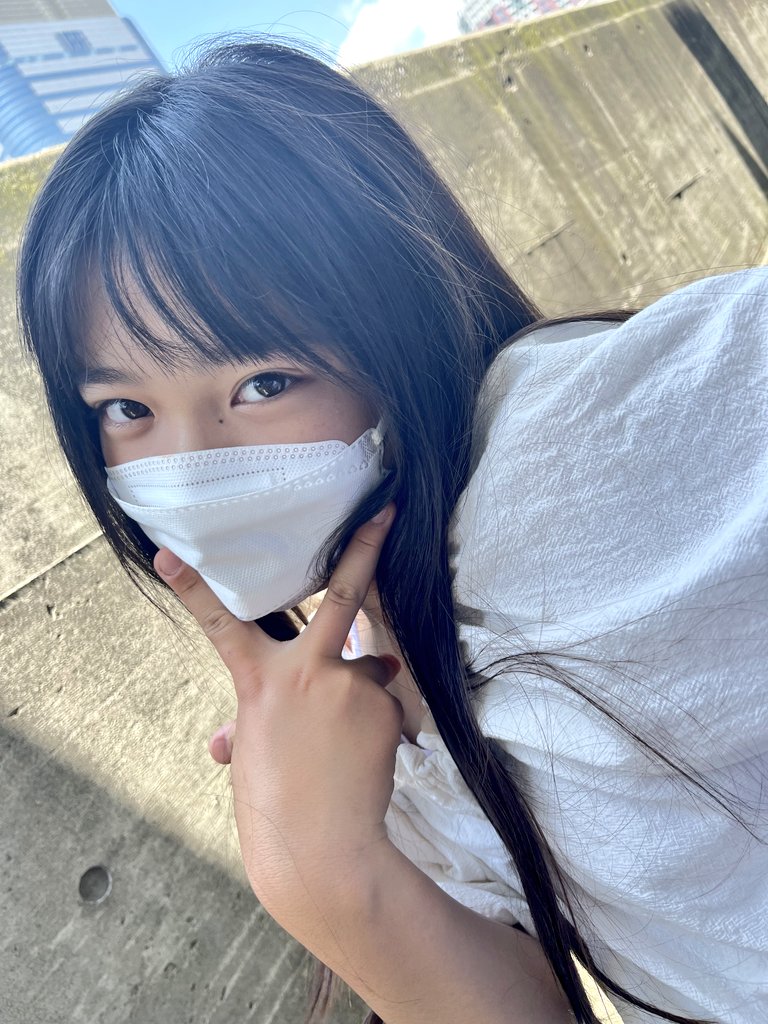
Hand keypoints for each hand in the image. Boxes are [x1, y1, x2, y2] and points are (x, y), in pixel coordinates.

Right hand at [154, 505, 402, 927]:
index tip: (166, 552)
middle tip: (386, 510)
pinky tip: (367, 756)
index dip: (191, 587)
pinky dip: (378, 722)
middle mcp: (304, 671)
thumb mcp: (256, 754)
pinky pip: (384, 702)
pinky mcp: (382, 706)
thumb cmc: (276, 807)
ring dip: (365, 691)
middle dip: (366, 546)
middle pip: (343, 595)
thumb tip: (232, 734)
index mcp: (259, 681)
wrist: (322, 853)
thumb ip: (258, 720)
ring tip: (350, 742)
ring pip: (369, 669)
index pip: (218, 624)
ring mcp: (348, 683)